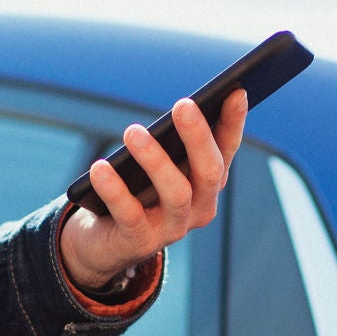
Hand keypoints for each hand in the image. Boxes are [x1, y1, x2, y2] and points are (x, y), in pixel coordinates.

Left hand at [60, 90, 247, 290]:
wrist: (104, 244)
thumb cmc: (134, 193)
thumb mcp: (155, 166)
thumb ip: (169, 143)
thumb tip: (180, 108)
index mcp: (206, 184)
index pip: (226, 150)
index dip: (233, 123)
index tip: (237, 92)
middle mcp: (198, 208)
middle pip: (209, 172)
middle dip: (198, 137)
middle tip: (183, 105)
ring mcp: (172, 229)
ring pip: (175, 193)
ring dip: (155, 160)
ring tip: (133, 132)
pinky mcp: (140, 243)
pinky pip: (130, 214)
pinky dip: (115, 189)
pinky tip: (100, 167)